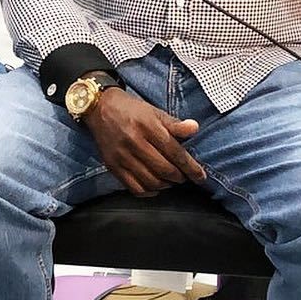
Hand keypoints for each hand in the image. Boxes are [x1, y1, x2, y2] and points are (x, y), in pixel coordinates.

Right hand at [84, 89, 205, 195]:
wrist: (99, 108)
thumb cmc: (130, 109)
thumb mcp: (154, 111)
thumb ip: (174, 123)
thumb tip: (195, 128)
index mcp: (147, 126)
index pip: (174, 152)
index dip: (190, 167)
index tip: (201, 176)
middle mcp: (134, 142)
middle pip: (164, 169)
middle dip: (179, 177)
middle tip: (184, 176)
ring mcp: (122, 156)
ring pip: (150, 181)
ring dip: (166, 185)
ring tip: (171, 181)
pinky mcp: (112, 166)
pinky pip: (134, 187)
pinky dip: (148, 191)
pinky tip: (155, 186)